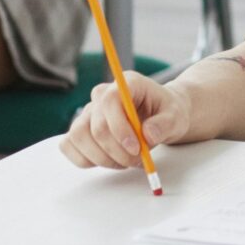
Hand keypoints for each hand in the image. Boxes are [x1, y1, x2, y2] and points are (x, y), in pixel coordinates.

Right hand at [61, 71, 193, 169]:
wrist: (162, 117)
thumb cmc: (167, 113)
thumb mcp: (176, 117)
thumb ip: (164, 124)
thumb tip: (148, 135)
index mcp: (125, 84)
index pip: (110, 102)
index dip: (120, 129)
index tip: (137, 148)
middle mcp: (102, 95)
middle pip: (96, 126)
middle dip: (117, 151)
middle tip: (137, 160)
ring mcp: (89, 112)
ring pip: (78, 137)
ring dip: (102, 158)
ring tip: (125, 161)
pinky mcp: (81, 130)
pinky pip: (69, 145)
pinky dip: (86, 160)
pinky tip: (108, 160)